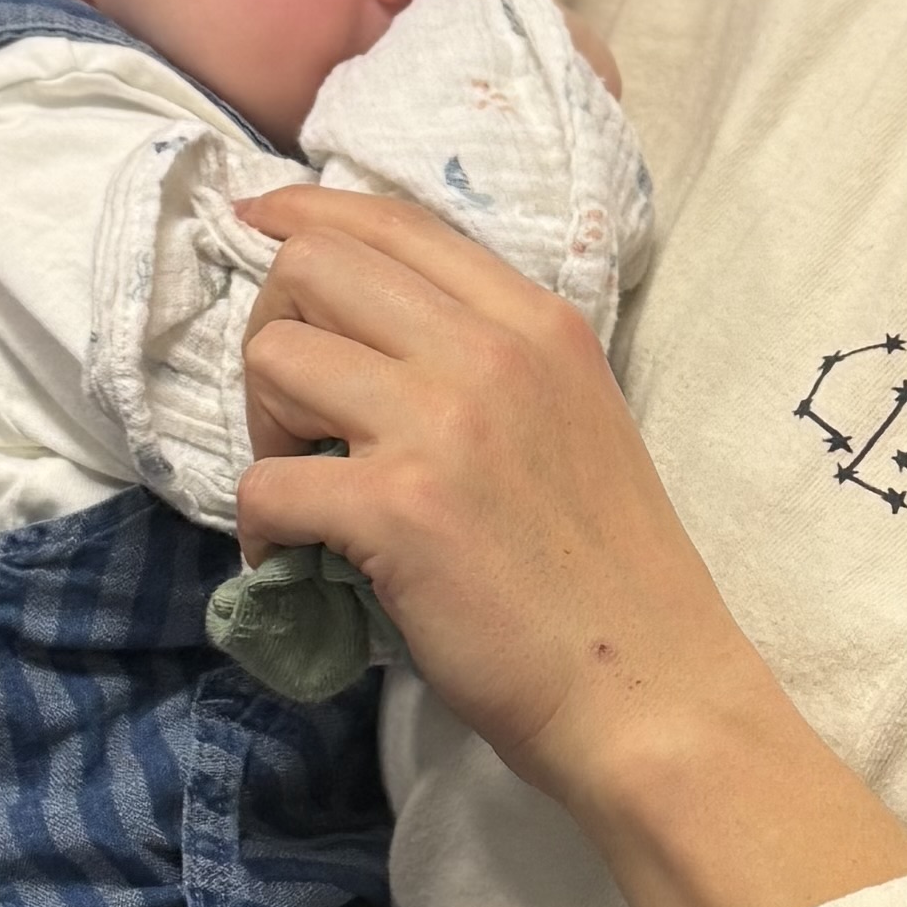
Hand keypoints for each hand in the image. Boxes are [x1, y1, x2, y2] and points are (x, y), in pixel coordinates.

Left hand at [236, 186, 906, 906]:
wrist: (651, 691)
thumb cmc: (615, 580)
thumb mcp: (576, 423)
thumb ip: (492, 367)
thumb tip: (376, 344)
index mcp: (539, 322)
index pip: (392, 220)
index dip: (303, 214)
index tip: (255, 229)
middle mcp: (490, 351)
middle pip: (312, 267)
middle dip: (275, 331)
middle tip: (298, 420)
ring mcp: (442, 425)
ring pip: (274, 356)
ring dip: (263, 427)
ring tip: (307, 489)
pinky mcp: (396, 509)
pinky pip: (264, 482)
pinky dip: (259, 529)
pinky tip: (294, 563)